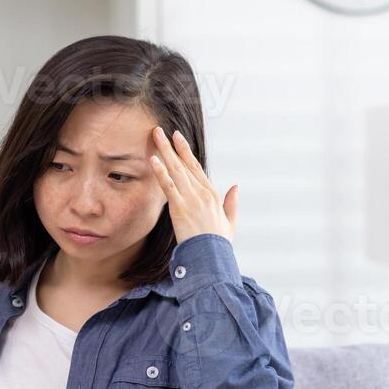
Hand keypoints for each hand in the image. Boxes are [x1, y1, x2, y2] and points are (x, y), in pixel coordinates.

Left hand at [148, 126, 237, 243]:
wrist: (212, 257)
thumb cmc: (218, 243)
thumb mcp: (230, 221)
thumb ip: (231, 203)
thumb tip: (236, 187)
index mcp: (212, 194)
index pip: (196, 167)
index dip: (186, 152)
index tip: (178, 139)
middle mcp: (202, 192)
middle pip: (185, 163)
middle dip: (172, 145)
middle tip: (161, 130)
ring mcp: (191, 198)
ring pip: (176, 169)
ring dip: (164, 151)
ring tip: (156, 136)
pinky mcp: (180, 207)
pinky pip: (168, 185)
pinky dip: (161, 171)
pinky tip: (153, 159)